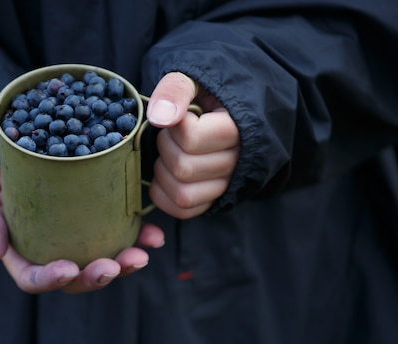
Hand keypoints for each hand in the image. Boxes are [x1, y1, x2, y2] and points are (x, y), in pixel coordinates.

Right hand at [0, 168, 164, 293]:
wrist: (7, 143)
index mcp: (20, 250)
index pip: (33, 277)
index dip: (50, 279)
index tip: (69, 269)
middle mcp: (50, 248)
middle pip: (75, 277)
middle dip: (98, 276)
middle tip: (117, 264)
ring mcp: (74, 235)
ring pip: (101, 259)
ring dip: (125, 261)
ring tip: (144, 252)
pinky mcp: (94, 216)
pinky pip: (118, 231)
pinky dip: (137, 234)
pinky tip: (154, 233)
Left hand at [146, 72, 239, 218]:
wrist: (228, 108)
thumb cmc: (208, 92)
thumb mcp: (195, 78)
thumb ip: (177, 90)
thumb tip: (159, 117)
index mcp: (238, 127)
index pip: (191, 138)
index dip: (174, 126)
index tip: (181, 115)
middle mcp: (238, 161)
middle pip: (184, 167)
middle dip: (165, 147)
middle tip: (171, 133)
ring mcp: (227, 184)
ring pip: (183, 194)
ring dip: (163, 173)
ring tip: (169, 153)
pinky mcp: (214, 198)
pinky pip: (184, 210)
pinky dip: (164, 196)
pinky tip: (164, 175)